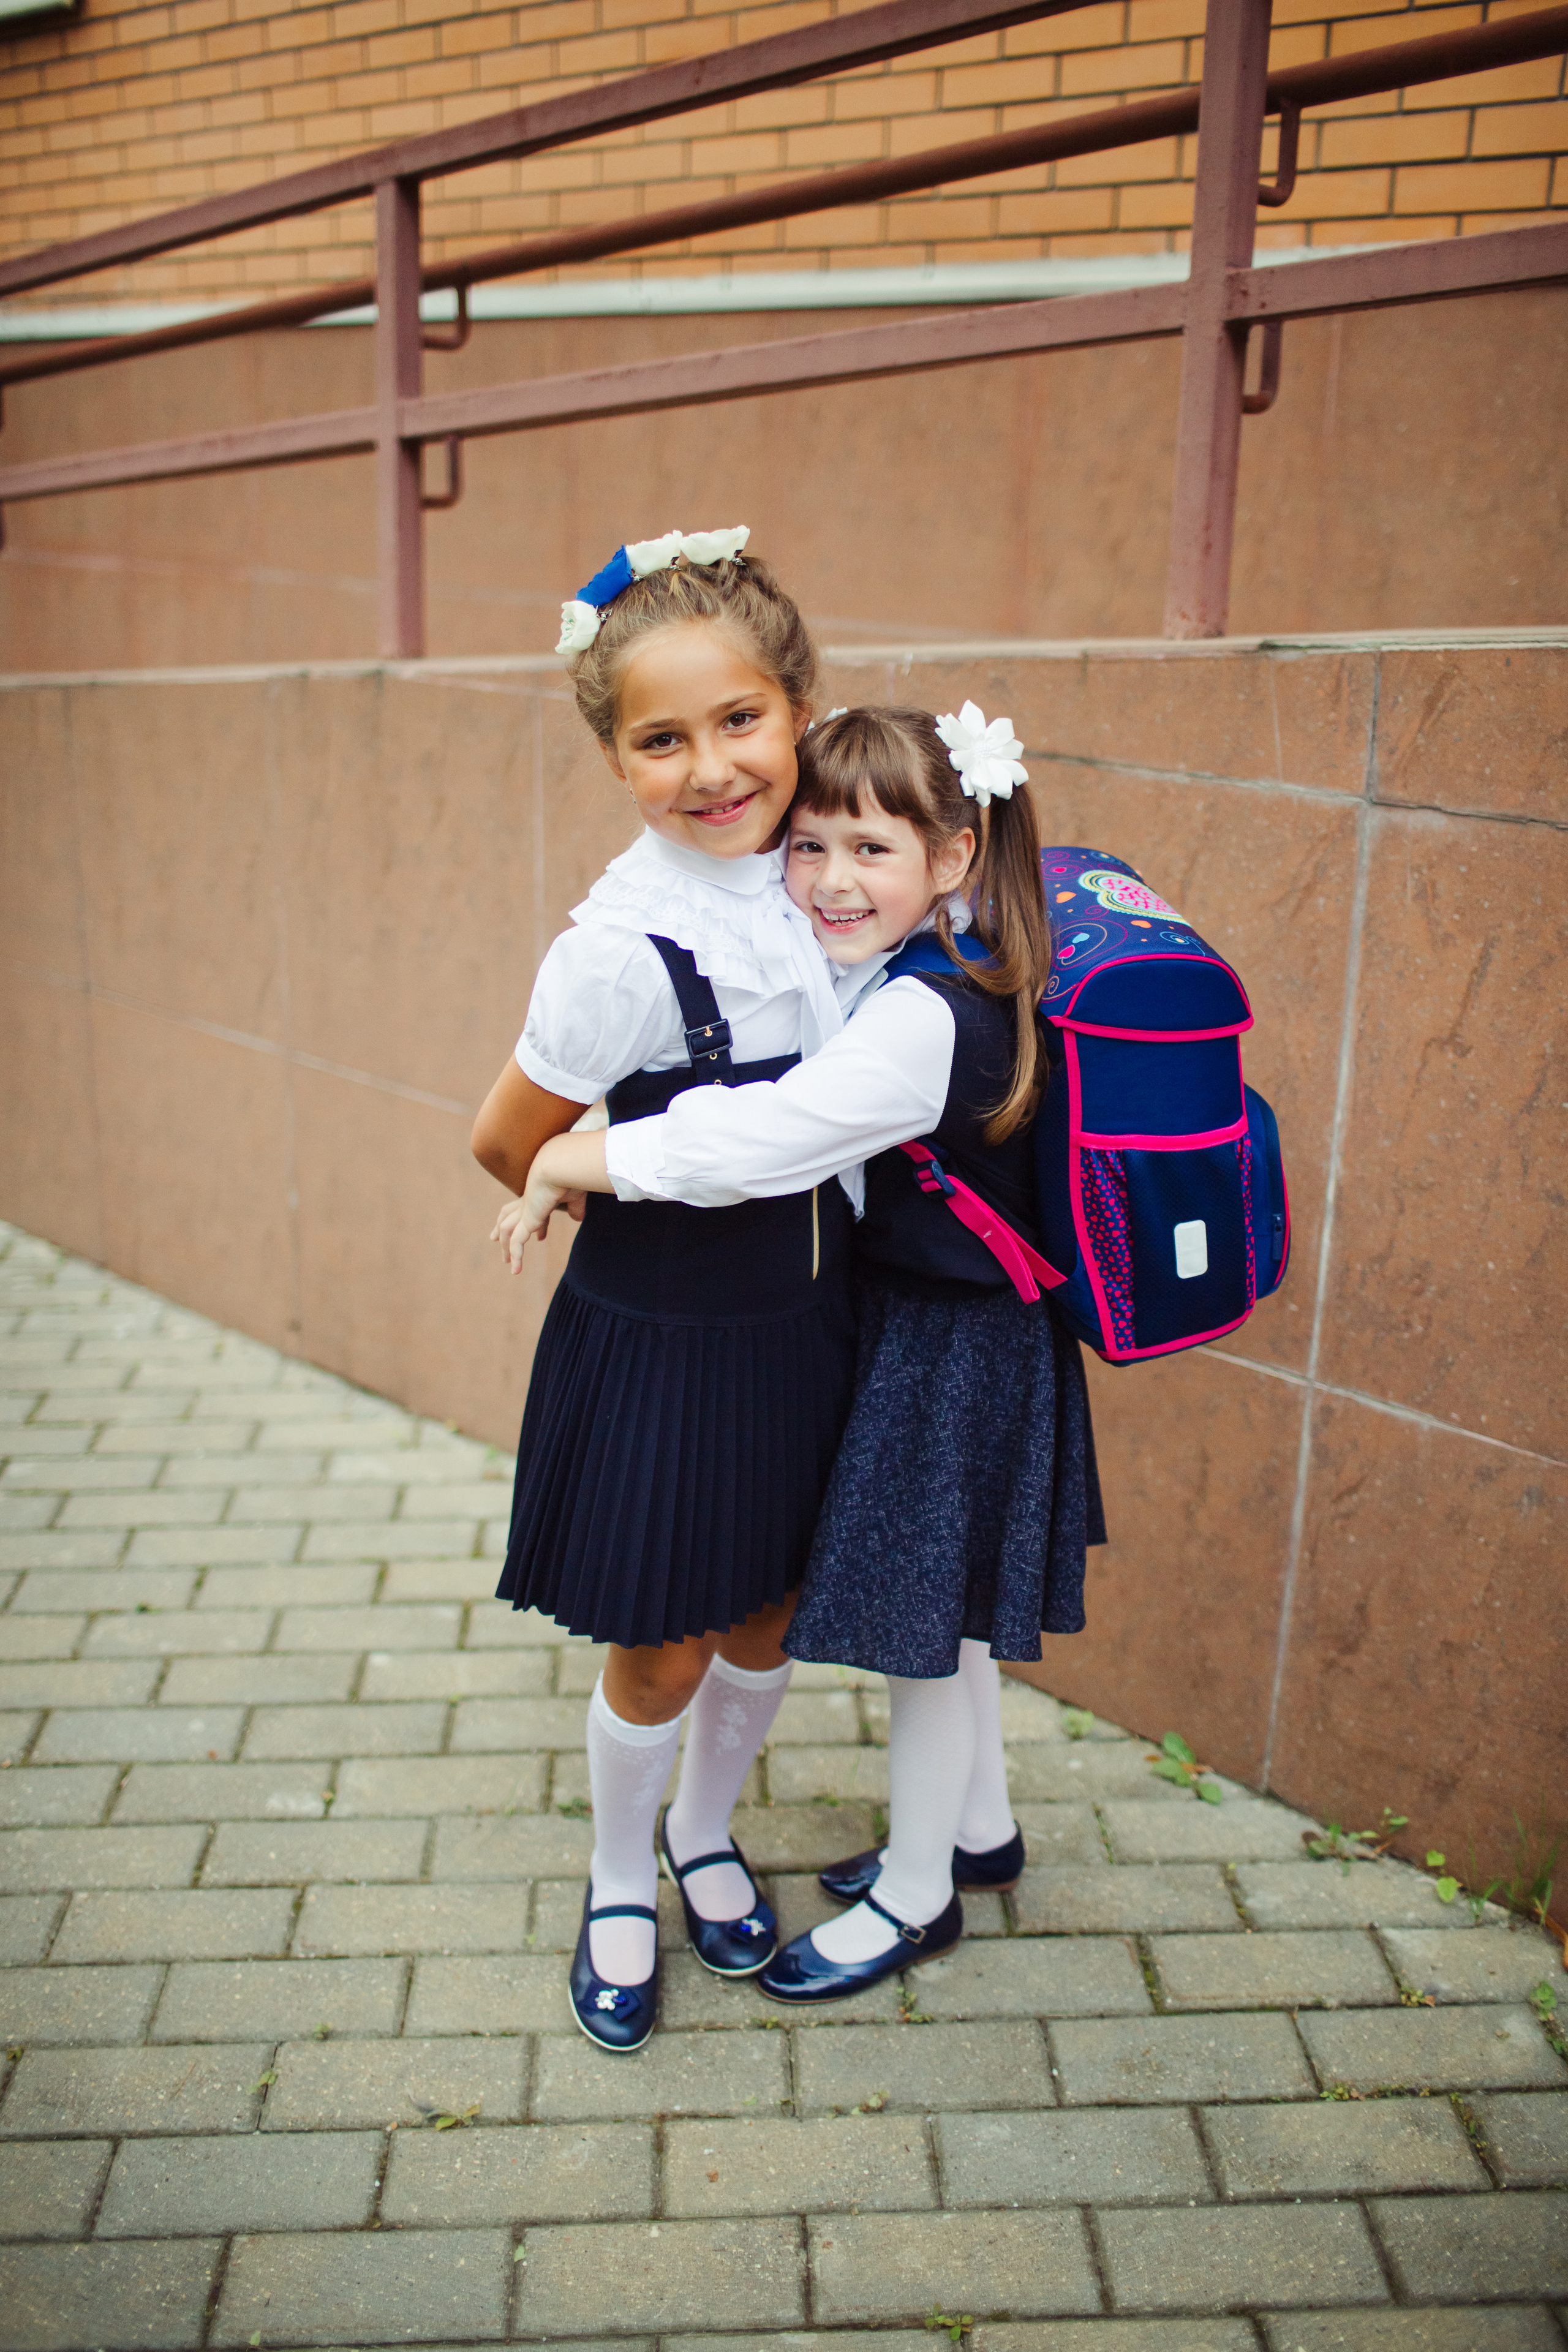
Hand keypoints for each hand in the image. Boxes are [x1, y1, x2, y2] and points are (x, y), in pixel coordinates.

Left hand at [490, 1149, 585, 1273]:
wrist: (560, 1167)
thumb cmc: (571, 1175)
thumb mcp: (576, 1195)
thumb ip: (575, 1207)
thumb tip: (577, 1218)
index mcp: (538, 1193)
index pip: (531, 1209)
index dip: (537, 1224)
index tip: (541, 1236)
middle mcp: (527, 1201)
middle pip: (507, 1215)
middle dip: (500, 1227)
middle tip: (493, 1237)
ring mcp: (524, 1211)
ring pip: (506, 1230)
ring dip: (505, 1246)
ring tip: (506, 1261)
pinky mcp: (526, 1221)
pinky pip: (516, 1243)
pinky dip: (516, 1257)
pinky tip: (516, 1270)